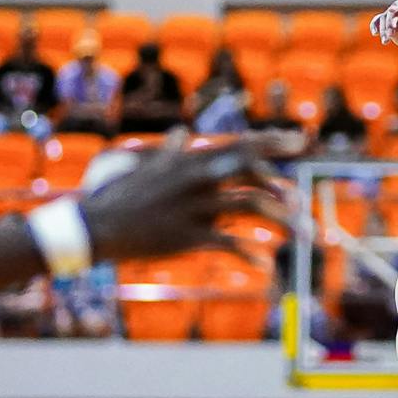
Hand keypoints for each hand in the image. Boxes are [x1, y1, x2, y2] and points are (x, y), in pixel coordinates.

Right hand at [79, 137, 290, 262]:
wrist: (96, 225)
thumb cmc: (121, 195)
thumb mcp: (147, 167)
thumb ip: (170, 151)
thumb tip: (178, 133)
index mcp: (191, 161)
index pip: (239, 145)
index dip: (271, 142)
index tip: (298, 139)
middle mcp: (197, 178)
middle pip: (250, 170)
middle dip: (280, 180)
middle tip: (301, 197)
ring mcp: (195, 207)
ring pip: (249, 205)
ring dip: (280, 219)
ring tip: (301, 233)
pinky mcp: (188, 236)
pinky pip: (228, 243)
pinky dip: (250, 254)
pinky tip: (265, 265)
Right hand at [369, 0, 397, 57]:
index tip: (391, 10)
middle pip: (392, 11)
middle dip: (389, 23)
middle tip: (390, 35)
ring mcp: (396, 14)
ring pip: (384, 17)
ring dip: (383, 29)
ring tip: (386, 40)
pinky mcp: (389, 22)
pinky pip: (379, 21)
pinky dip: (375, 26)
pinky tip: (375, 33)